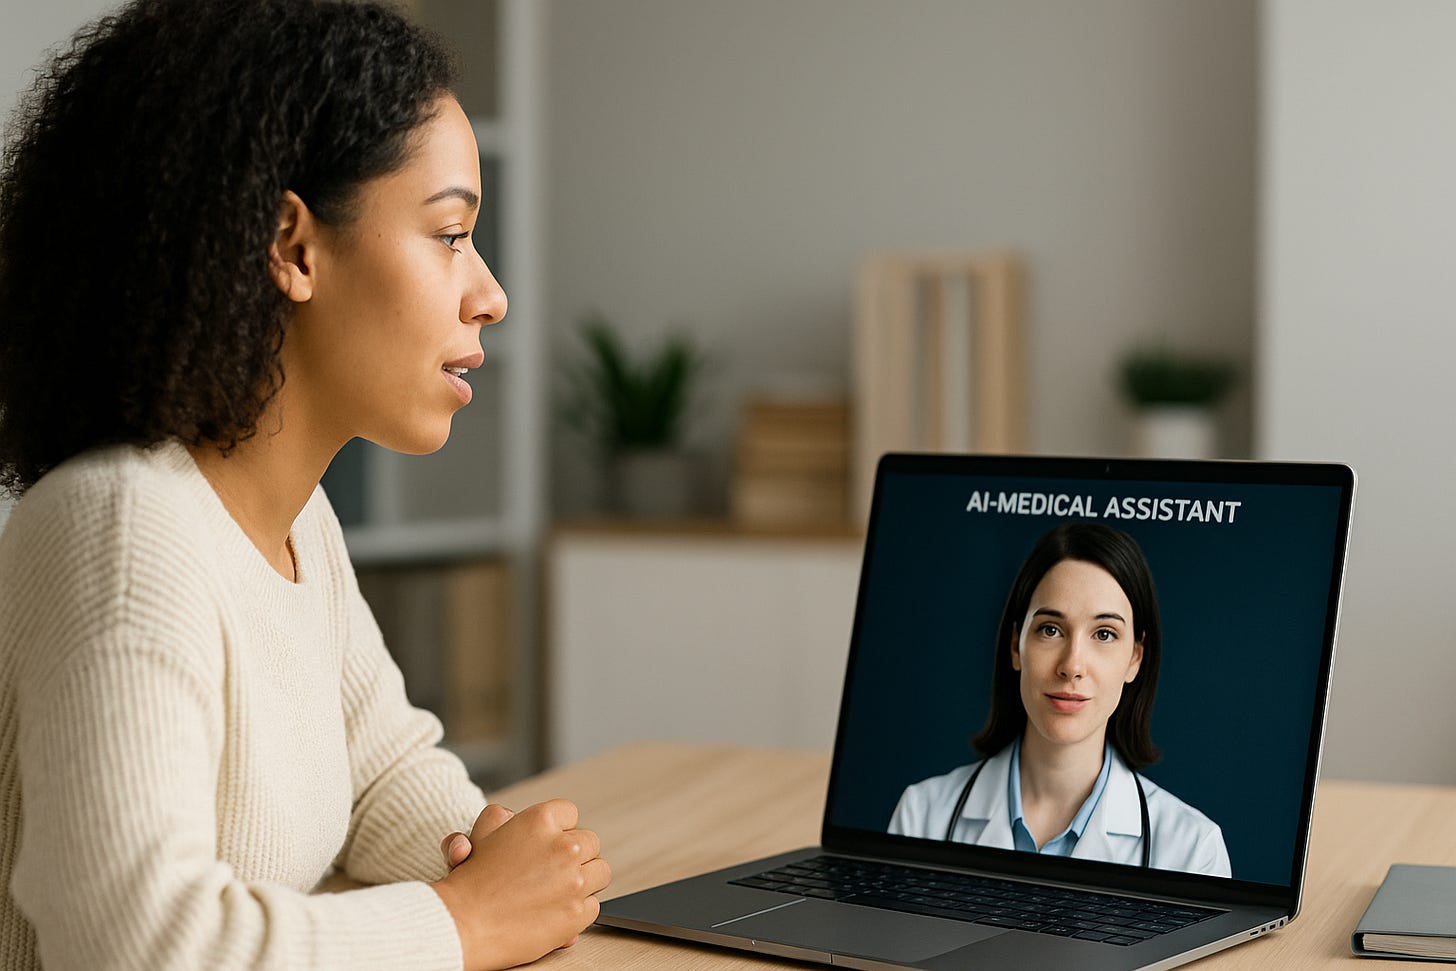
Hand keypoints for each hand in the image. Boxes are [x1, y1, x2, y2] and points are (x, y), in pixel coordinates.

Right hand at [431, 799, 610, 970]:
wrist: (461, 924)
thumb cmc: (470, 880)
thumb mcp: (482, 832)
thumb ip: (503, 817)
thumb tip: (515, 817)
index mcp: (542, 820)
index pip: (570, 814)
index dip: (558, 829)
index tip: (548, 843)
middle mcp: (564, 846)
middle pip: (591, 842)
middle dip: (575, 854)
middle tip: (554, 868)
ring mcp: (574, 881)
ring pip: (600, 872)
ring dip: (584, 880)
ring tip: (560, 888)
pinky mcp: (577, 913)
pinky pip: (594, 905)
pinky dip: (578, 910)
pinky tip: (556, 911)